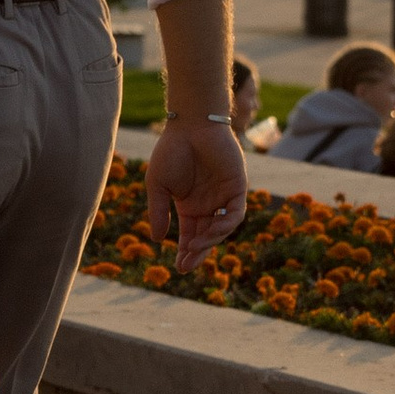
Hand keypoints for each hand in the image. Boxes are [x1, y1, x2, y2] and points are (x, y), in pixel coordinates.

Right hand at [145, 119, 246, 271]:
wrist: (191, 126)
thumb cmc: (171, 151)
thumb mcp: (158, 186)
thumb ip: (159, 212)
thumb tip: (158, 240)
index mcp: (189, 206)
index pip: (190, 236)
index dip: (186, 252)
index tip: (179, 267)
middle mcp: (207, 205)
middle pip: (206, 237)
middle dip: (198, 253)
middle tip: (188, 265)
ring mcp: (223, 197)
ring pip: (222, 229)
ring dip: (210, 240)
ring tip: (196, 246)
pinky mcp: (236, 188)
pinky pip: (235, 214)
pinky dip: (226, 225)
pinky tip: (213, 231)